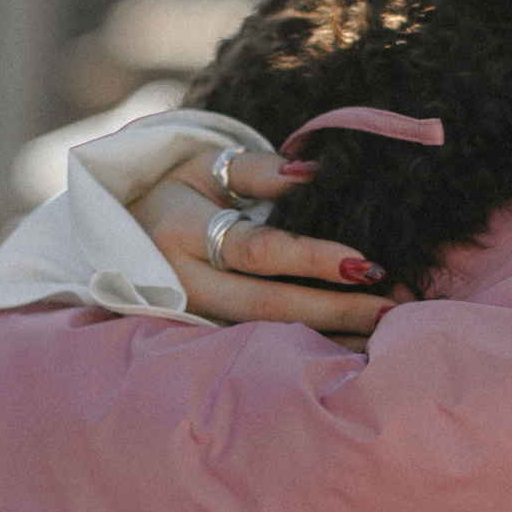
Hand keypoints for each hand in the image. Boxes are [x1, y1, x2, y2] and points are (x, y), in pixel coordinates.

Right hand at [128, 147, 402, 344]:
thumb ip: (259, 170)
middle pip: (266, 306)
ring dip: (327, 337)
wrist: (119, 225)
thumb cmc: (177, 189)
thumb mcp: (207, 165)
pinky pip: (258, 345)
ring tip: (382, 333)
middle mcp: (181, 283)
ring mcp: (189, 316)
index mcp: (180, 232)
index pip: (257, 251)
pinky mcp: (200, 335)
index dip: (312, 258)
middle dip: (334, 311)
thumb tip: (313, 173)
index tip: (365, 264)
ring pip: (263, 336)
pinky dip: (305, 346)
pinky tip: (350, 346)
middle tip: (391, 310)